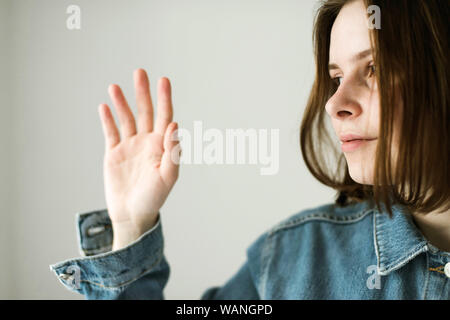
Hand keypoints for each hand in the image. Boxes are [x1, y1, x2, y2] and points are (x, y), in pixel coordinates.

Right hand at [98, 69, 180, 249]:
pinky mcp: (114, 153)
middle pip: (146, 112)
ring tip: (114, 86)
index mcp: (162, 146)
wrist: (132, 214)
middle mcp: (147, 142)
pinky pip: (110, 132)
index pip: (165, 117)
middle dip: (143, 92)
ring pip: (127, 119)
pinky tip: (104, 106)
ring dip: (122, 103)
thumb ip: (172, 151)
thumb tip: (175, 124)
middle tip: (140, 72)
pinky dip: (107, 119)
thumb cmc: (153, 198)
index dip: (165, 98)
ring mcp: (130, 146)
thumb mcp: (167, 177)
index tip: (164, 80)